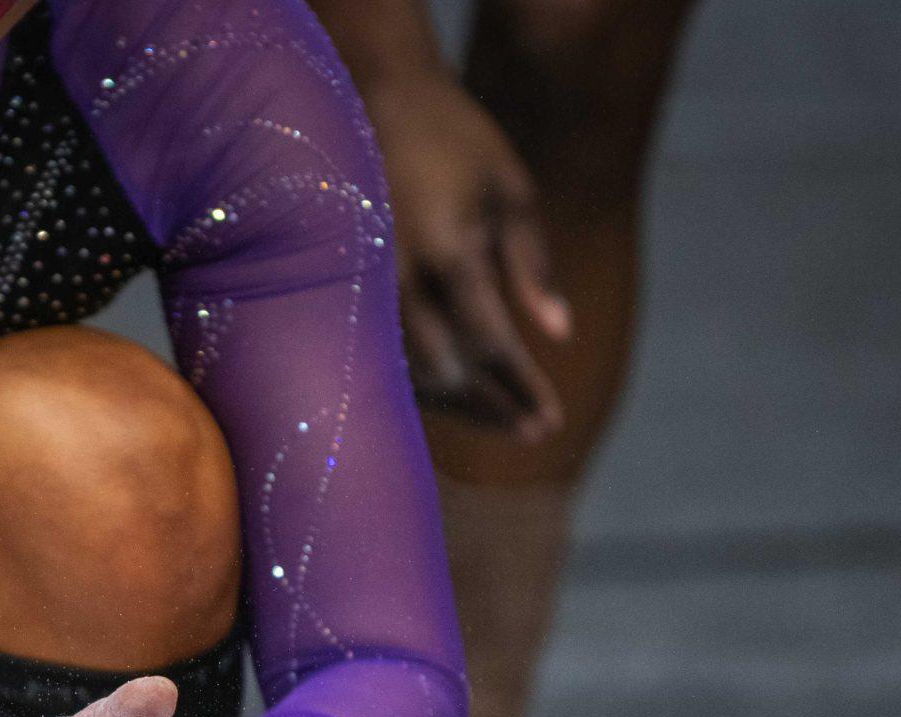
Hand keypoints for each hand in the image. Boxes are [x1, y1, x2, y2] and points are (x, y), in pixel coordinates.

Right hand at [362, 68, 569, 440]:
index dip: (523, 389)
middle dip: (491, 410)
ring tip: (500, 420)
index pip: (491, 345)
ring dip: (456, 408)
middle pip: (447, 376)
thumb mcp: (510, 190)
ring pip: (406, 377)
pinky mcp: (342, 294)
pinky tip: (450, 394)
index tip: (551, 421)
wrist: (369, 100)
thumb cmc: (453, 139)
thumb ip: (532, 265)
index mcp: (447, 253)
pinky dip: (417, 384)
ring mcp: (362, 290)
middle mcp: (398, 282)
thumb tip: (558, 334)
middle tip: (532, 430)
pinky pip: (379, 358)